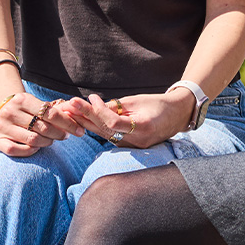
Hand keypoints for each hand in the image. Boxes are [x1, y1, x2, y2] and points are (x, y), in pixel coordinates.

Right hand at [0, 93, 84, 157]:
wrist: (1, 111)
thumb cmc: (27, 109)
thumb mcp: (38, 104)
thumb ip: (54, 110)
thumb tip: (77, 115)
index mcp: (22, 99)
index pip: (50, 113)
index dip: (67, 123)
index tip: (79, 130)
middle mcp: (10, 112)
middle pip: (43, 127)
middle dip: (59, 134)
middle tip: (66, 136)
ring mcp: (2, 126)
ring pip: (33, 139)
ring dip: (47, 142)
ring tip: (52, 140)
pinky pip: (17, 150)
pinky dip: (31, 150)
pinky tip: (37, 147)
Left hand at [63, 89, 193, 148]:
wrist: (177, 116)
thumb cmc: (158, 104)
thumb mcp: (137, 101)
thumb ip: (116, 106)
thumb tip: (93, 107)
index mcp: (143, 127)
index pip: (113, 123)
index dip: (99, 111)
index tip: (90, 97)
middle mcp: (137, 141)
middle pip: (105, 130)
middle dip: (85, 117)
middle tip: (68, 105)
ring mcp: (134, 147)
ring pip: (105, 134)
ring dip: (86, 123)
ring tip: (70, 111)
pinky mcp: (130, 147)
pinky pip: (110, 136)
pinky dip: (97, 127)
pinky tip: (83, 118)